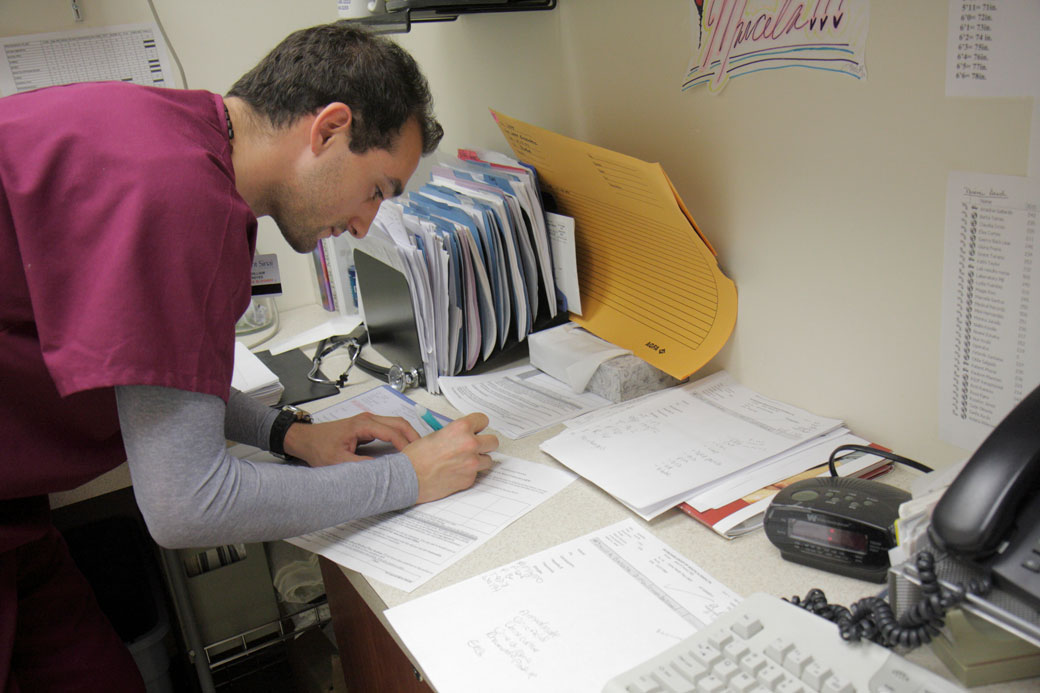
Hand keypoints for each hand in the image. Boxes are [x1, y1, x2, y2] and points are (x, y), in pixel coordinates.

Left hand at [283, 412, 421, 466]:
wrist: (306, 439)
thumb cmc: (319, 447)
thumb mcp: (339, 461)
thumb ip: (362, 466)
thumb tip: (383, 472)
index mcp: (363, 424)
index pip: (392, 432)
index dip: (405, 444)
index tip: (414, 458)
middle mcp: (368, 419)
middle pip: (399, 423)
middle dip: (413, 436)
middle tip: (423, 453)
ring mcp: (368, 421)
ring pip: (396, 424)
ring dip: (408, 435)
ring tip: (417, 452)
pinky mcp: (367, 426)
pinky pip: (389, 428)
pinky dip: (400, 436)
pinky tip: (404, 448)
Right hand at [403, 412, 498, 502]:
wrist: (408, 477)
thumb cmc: (417, 456)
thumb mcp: (436, 434)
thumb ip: (456, 433)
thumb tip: (466, 434)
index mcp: (461, 428)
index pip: (483, 420)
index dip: (478, 426)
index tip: (476, 430)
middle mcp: (470, 444)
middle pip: (493, 441)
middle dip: (485, 444)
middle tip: (475, 447)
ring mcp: (472, 463)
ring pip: (488, 460)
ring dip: (479, 460)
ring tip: (464, 462)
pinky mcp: (469, 479)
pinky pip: (476, 474)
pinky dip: (468, 473)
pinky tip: (455, 472)